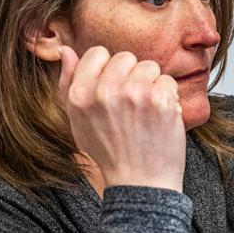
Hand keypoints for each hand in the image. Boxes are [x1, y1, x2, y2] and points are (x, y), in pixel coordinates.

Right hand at [58, 45, 186, 191]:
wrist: (140, 182)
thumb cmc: (110, 153)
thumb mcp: (78, 121)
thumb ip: (69, 83)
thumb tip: (65, 50)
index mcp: (80, 95)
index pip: (97, 53)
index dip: (109, 69)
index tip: (115, 87)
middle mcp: (105, 91)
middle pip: (126, 57)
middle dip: (132, 76)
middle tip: (132, 104)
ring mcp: (134, 93)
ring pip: (149, 67)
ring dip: (152, 85)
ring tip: (146, 111)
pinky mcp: (160, 99)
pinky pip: (168, 82)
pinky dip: (168, 98)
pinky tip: (159, 117)